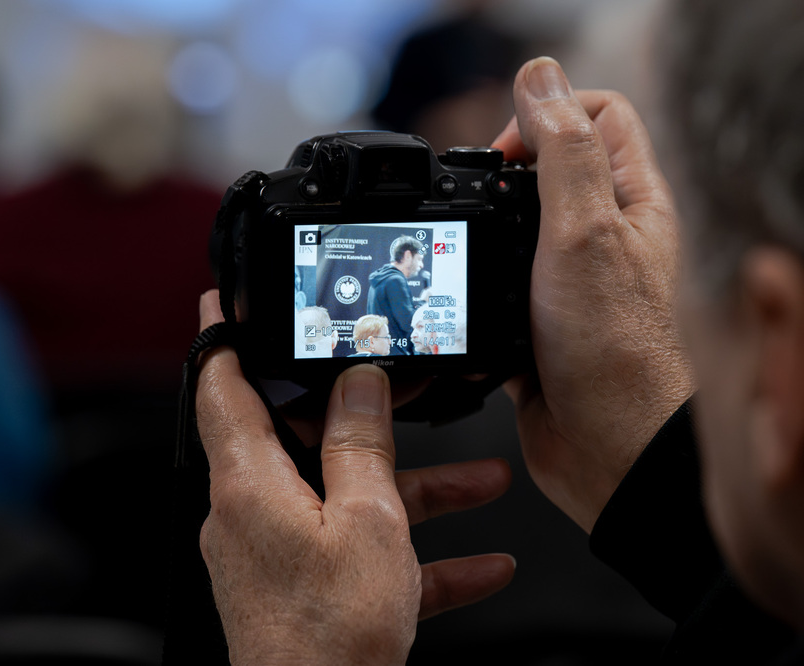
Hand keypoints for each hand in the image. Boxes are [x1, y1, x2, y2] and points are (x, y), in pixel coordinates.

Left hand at [196, 290, 515, 664]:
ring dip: (415, 493)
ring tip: (482, 481)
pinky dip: (414, 555)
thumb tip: (358, 382)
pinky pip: (361, 554)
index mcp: (251, 481)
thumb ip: (361, 444)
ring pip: (347, 498)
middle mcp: (253, 512)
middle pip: (304, 439)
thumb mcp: (366, 522)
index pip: (222, 387)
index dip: (224, 339)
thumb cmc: (329, 638)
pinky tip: (481, 564)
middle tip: (407, 395)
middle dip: (369, 423)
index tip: (226, 304)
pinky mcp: (304, 589)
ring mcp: (277, 552)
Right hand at [492, 57, 695, 532]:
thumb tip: (539, 76)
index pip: (594, 115)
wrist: (601, 448)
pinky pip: (493, 281)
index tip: (504, 157)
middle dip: (499, 173)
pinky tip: (458, 296)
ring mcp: (565, 279)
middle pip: (546, 166)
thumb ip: (562, 150)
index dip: (543, 117)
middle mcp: (602, 234)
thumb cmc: (613, 351)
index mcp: (629, 200)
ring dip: (480, 230)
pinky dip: (470, 281)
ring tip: (461, 250)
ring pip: (512, 226)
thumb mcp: (584, 231)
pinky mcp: (532, 319)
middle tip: (475, 204)